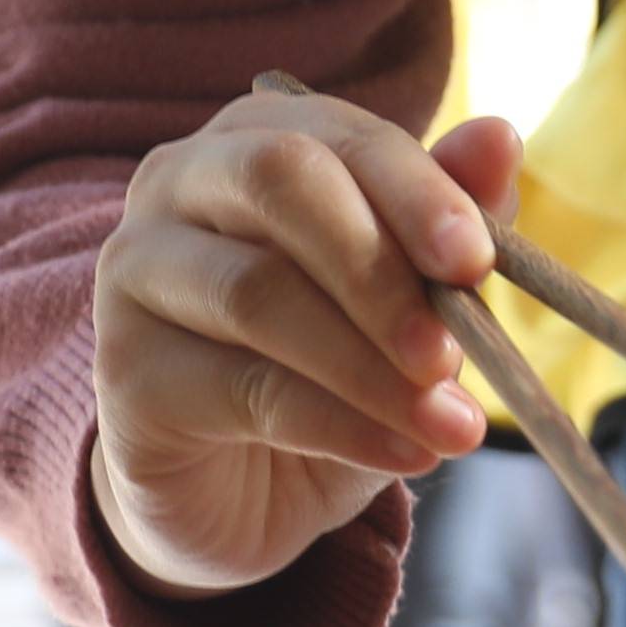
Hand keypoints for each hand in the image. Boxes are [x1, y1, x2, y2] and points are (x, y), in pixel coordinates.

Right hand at [87, 84, 506, 595]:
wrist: (236, 490)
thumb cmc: (330, 367)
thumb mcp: (407, 297)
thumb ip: (447, 219)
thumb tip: (500, 137)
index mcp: (257, 138)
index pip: (339, 136)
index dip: (416, 191)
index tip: (477, 261)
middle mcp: (178, 182)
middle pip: (279, 181)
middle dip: (378, 265)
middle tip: (449, 351)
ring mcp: (136, 272)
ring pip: (259, 292)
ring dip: (370, 366)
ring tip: (447, 423)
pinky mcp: (125, 372)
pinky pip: (244, 389)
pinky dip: (341, 425)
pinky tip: (403, 454)